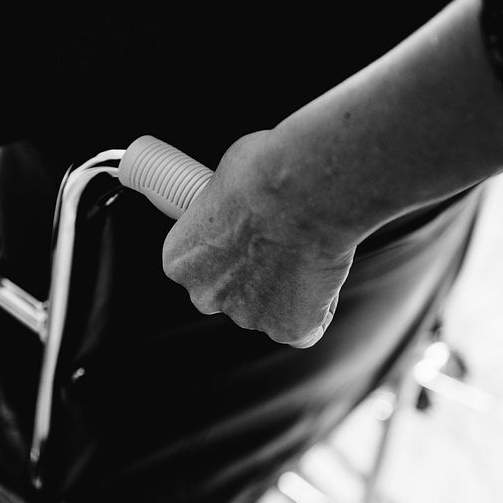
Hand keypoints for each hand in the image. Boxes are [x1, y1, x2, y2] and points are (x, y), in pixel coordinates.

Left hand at [161, 130, 357, 346]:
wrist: (303, 189)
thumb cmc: (263, 172)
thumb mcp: (225, 181)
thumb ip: (225, 211)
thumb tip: (238, 203)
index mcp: (180, 261)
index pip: (199, 268)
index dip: (227, 251)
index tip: (245, 235)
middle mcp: (206, 296)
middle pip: (229, 294)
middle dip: (252, 276)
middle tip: (278, 244)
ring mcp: (248, 316)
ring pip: (268, 309)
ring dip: (285, 289)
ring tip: (307, 249)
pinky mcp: (289, 328)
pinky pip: (304, 330)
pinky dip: (316, 311)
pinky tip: (323, 282)